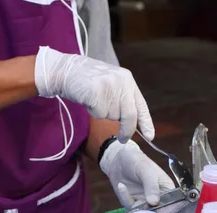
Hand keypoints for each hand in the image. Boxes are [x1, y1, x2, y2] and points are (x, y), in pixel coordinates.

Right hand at [34, 46, 153, 142]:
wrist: (66, 70)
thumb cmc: (88, 81)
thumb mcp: (111, 85)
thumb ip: (123, 99)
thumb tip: (133, 123)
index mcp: (128, 80)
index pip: (141, 105)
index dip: (146, 122)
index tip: (150, 136)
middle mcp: (122, 81)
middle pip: (129, 115)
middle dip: (126, 130)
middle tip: (122, 139)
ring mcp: (109, 86)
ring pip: (112, 116)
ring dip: (103, 114)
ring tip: (94, 99)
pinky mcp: (97, 91)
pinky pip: (99, 114)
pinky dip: (93, 111)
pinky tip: (88, 99)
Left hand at [100, 141, 174, 208]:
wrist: (118, 159)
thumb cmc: (137, 161)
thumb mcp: (146, 170)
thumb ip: (151, 186)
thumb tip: (154, 202)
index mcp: (167, 189)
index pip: (172, 204)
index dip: (168, 211)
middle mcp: (158, 199)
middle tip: (142, 210)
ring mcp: (145, 203)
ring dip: (136, 208)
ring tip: (128, 194)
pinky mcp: (133, 204)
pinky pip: (130, 208)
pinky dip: (125, 198)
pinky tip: (121, 186)